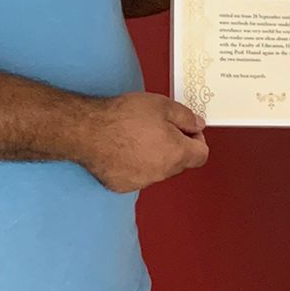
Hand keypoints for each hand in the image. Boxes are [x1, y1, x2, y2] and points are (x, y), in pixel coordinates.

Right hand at [80, 93, 209, 192]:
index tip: (186, 130)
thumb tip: (197, 124)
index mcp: (176, 153)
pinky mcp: (124, 185)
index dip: (197, 139)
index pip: (201, 155)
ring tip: (136, 136)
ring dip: (155, 156)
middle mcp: (162, 172)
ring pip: (158, 170)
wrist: (88, 131)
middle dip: (175, 146)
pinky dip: (135, 164)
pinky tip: (123, 149)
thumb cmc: (121, 117)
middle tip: (159, 127)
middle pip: (180, 162)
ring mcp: (142, 181)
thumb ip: (186, 116)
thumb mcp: (162, 105)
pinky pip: (137, 175)